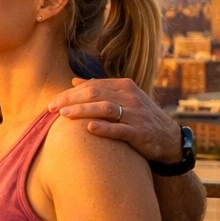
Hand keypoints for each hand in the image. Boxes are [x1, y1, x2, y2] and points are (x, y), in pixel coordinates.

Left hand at [49, 77, 177, 163]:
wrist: (169, 139)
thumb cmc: (139, 117)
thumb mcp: (123, 98)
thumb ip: (100, 89)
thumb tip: (74, 81)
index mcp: (124, 86)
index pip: (91, 86)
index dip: (69, 93)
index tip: (52, 102)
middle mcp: (131, 97)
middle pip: (95, 94)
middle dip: (70, 100)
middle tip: (51, 108)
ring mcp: (136, 115)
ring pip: (105, 108)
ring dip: (82, 111)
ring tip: (63, 115)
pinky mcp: (140, 132)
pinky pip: (120, 129)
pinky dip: (105, 128)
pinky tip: (89, 128)